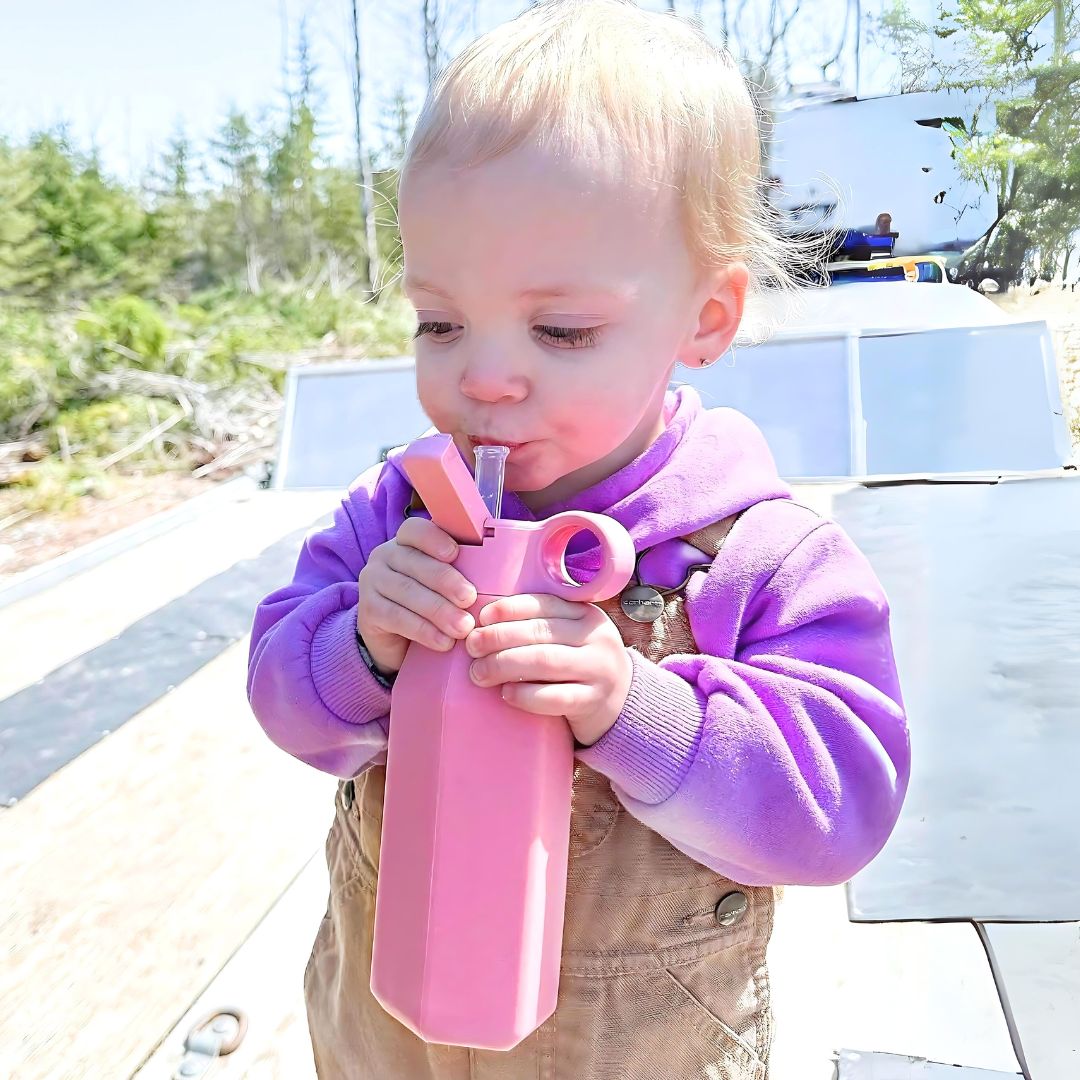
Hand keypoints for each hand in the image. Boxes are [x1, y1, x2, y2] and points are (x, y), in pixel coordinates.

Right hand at [356, 517, 477, 676]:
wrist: (398, 642)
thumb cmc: (431, 604)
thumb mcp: (444, 585)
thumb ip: (462, 572)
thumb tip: (497, 574)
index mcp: (406, 542)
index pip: (414, 530)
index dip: (434, 539)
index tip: (455, 554)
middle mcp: (384, 556)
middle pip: (414, 563)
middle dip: (445, 581)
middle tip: (470, 599)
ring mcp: (372, 582)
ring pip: (406, 591)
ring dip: (438, 610)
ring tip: (463, 628)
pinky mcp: (367, 611)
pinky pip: (396, 617)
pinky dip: (423, 630)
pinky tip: (443, 642)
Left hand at [464, 593, 632, 747]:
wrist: (620, 701)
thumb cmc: (579, 663)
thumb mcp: (570, 635)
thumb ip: (540, 624)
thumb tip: (483, 620)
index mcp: (587, 614)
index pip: (544, 604)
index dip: (509, 609)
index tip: (482, 618)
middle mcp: (596, 639)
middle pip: (540, 633)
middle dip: (498, 638)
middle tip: (471, 647)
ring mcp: (598, 671)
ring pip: (545, 662)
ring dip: (504, 666)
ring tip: (478, 673)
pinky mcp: (592, 702)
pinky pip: (554, 698)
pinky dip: (525, 695)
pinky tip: (505, 694)